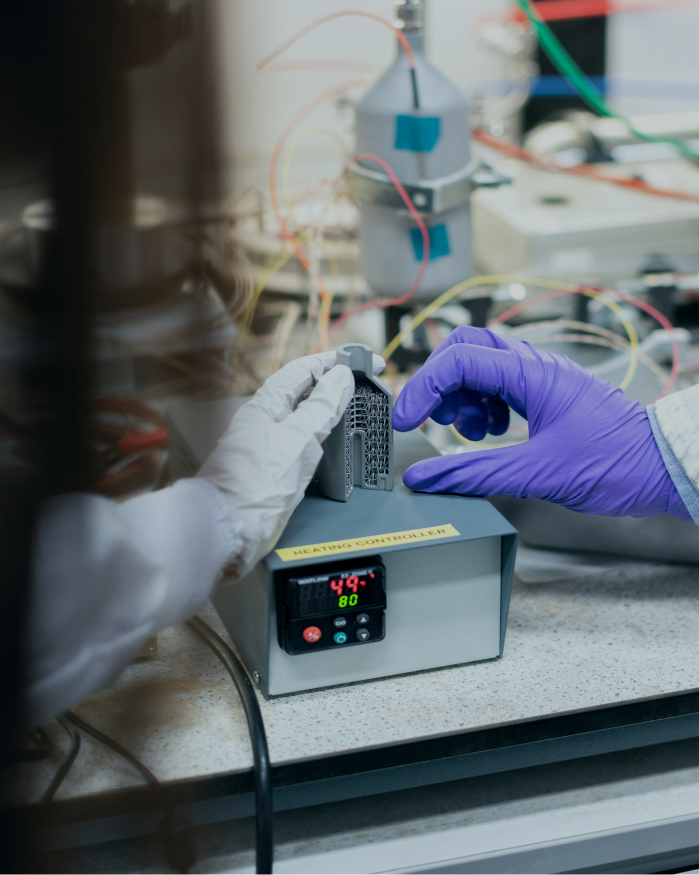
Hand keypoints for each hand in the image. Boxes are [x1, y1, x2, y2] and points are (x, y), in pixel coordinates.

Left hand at [198, 351, 384, 577]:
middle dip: (333, 382)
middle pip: (303, 391)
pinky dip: (320, 435)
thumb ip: (322, 407)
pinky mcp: (273, 471)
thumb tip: (341, 377)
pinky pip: (301, 442)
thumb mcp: (299, 438)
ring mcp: (268, 446)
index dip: (335, 361)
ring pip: (302, 416)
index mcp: (265, 405)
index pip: (303, 369)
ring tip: (353, 405)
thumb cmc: (254, 485)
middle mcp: (264, 422)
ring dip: (328, 408)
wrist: (229, 530)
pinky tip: (330, 443)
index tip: (364, 361)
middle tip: (364, 381)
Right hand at [393, 327, 688, 518]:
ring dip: (462, 396)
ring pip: (480, 366)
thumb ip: (472, 473)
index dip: (423, 389)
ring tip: (470, 432)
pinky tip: (491, 433)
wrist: (660, 467)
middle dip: (440, 382)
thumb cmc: (615, 462)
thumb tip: (425, 477)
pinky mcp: (545, 393)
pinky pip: (499, 385)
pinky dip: (483, 405)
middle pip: (465, 348)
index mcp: (530, 374)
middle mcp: (533, 366)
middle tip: (434, 418)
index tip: (407, 421)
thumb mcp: (536, 473)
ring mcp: (540, 378)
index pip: (457, 362)